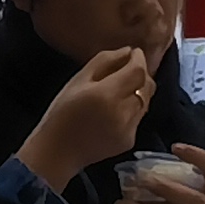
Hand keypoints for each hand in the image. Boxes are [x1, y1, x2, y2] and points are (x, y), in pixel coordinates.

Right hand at [16, 45, 154, 189]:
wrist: (57, 152)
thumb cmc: (61, 113)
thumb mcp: (77, 80)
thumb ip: (104, 61)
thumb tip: (128, 51)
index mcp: (106, 94)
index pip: (138, 71)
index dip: (139, 58)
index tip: (134, 52)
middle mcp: (122, 112)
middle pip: (147, 85)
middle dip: (141, 74)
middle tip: (127, 69)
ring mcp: (128, 129)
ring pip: (145, 101)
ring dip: (137, 91)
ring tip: (119, 89)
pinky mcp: (129, 140)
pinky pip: (138, 117)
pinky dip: (132, 109)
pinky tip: (114, 110)